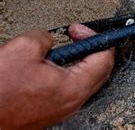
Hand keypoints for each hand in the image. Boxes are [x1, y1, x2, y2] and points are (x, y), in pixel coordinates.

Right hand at [0, 25, 114, 128]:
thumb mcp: (23, 48)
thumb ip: (45, 37)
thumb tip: (48, 39)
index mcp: (74, 87)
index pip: (104, 59)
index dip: (96, 38)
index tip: (79, 30)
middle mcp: (72, 102)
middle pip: (98, 71)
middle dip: (89, 48)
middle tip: (75, 35)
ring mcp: (61, 110)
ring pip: (83, 81)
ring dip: (76, 61)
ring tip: (57, 49)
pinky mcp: (49, 113)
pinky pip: (67, 90)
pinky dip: (64, 74)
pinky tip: (47, 66)